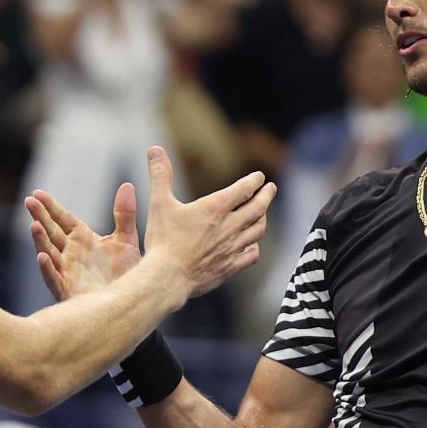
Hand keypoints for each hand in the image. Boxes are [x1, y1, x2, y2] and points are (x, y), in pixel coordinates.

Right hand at [27, 181, 142, 300]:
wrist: (131, 302)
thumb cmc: (127, 273)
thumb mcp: (127, 239)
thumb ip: (125, 214)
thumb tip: (128, 185)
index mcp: (82, 239)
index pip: (62, 219)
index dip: (50, 207)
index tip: (37, 193)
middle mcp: (71, 254)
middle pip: (51, 232)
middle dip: (40, 217)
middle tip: (29, 201)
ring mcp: (67, 272)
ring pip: (49, 253)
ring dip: (40, 240)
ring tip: (34, 225)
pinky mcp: (68, 290)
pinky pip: (54, 278)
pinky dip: (47, 268)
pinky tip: (41, 257)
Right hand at [138, 147, 275, 297]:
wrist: (168, 277)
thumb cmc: (163, 240)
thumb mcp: (159, 203)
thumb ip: (160, 175)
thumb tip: (155, 149)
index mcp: (215, 208)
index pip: (244, 189)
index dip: (254, 180)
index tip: (259, 176)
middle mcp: (229, 226)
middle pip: (257, 208)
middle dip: (266, 195)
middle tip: (271, 188)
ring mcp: (232, 248)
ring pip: (257, 230)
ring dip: (262, 219)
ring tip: (263, 214)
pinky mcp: (230, 267)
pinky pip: (251, 256)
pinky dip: (254, 248)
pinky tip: (252, 246)